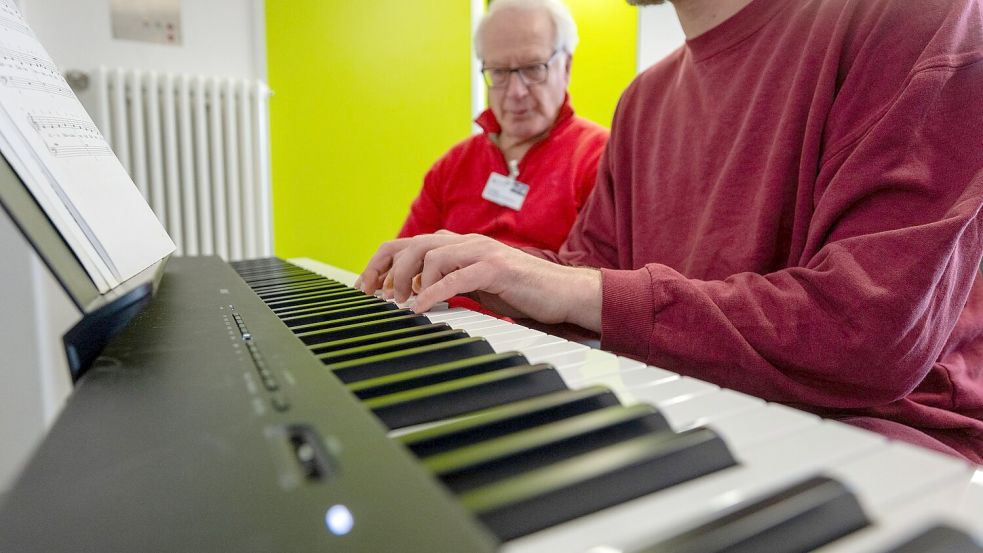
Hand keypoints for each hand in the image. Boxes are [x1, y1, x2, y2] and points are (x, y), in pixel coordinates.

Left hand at [356, 231, 601, 330]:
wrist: (563, 293)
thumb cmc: (521, 292)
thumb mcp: (474, 287)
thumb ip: (446, 284)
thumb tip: (413, 296)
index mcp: (458, 245)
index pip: (407, 245)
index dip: (380, 265)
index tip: (365, 289)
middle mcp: (466, 242)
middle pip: (411, 245)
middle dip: (385, 271)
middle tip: (375, 298)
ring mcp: (480, 252)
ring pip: (429, 255)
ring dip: (407, 281)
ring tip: (399, 304)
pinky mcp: (495, 268)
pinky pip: (455, 277)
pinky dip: (432, 292)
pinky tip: (418, 307)